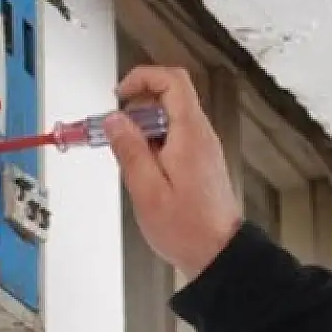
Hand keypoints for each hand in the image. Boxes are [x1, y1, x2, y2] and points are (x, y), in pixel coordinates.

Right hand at [106, 66, 242, 279]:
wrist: (217, 253)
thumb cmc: (187, 228)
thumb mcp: (146, 190)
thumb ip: (129, 149)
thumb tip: (115, 119)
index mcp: (190, 134)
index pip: (172, 81)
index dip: (142, 78)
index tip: (119, 95)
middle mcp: (201, 135)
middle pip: (169, 97)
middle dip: (137, 107)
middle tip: (114, 132)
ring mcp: (202, 147)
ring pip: (170, 118)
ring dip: (143, 128)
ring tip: (126, 156)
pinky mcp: (200, 161)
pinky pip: (174, 137)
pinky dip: (154, 143)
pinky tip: (142, 169)